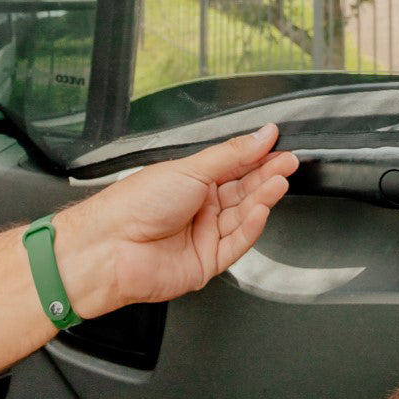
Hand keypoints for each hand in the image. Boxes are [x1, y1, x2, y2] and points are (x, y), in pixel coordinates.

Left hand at [53, 125, 298, 317]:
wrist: (110, 246)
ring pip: (244, 216)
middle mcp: (201, 208)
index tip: (279, 145)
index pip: (236, 167)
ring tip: (279, 182)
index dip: (258, 157)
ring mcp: (204, 236)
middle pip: (244, 191)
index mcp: (193, 182)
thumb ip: (231, 155)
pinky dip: (252, 227)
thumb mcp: (189, 168)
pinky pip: (237, 244)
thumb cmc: (135, 204)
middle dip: (267, 175)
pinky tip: (261, 209)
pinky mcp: (207, 262)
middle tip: (288, 162)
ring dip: (263, 198)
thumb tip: (261, 135)